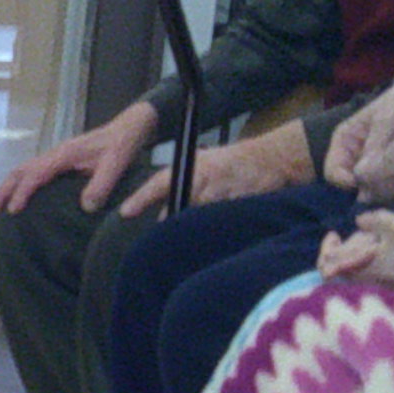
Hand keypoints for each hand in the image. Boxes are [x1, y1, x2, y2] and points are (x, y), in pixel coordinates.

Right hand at [0, 100, 157, 219]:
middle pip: (19, 171)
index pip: (35, 175)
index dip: (22, 193)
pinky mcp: (60, 161)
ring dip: (8, 189)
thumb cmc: (121, 145)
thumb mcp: (116, 164)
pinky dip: (20, 185)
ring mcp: (55, 157)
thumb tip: (85, 208)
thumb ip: (101, 185)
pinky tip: (20, 198)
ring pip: (23, 171)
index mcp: (63, 155)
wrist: (129, 128)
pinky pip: (32, 172)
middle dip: (2, 191)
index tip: (13, 211)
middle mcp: (54, 154)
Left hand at [126, 122, 312, 215]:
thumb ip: (177, 181)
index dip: (141, 198)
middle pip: (176, 211)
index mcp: (191, 168)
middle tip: (169, 231)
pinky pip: (215, 225)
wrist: (267, 161)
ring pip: (195, 219)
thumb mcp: (199, 162)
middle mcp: (201, 180)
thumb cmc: (229, 162)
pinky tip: (219, 222)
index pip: (159, 184)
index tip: (126, 211)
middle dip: (172, 222)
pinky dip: (213, 228)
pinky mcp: (233, 207)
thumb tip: (158, 211)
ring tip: (202, 220)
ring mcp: (218, 195)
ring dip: (194, 226)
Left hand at [316, 208, 393, 295]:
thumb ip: (373, 219)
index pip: (325, 265)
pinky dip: (380, 253)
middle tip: (371, 233)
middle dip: (353, 242)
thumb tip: (360, 221)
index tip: (335, 234)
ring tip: (387, 235)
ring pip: (361, 263)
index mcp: (358, 269)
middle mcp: (364, 281)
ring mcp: (378, 284)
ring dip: (368, 247)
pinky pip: (376, 267)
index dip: (326, 248)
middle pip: (344, 262)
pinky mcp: (391, 283)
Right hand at [327, 80, 393, 197]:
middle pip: (345, 183)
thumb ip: (375, 145)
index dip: (346, 182)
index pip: (332, 172)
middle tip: (383, 187)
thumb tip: (363, 173)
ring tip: (393, 184)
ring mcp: (366, 160)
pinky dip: (386, 185)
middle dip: (361, 187)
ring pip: (362, 185)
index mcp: (343, 140)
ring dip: (374, 188)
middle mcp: (350, 153)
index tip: (368, 184)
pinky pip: (378, 182)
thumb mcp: (387, 120)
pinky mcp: (382, 165)